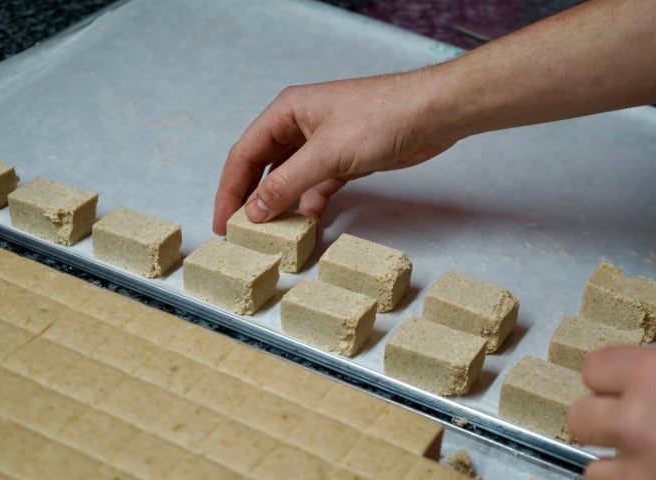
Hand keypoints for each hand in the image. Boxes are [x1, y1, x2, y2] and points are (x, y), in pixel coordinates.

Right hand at [212, 69, 460, 233]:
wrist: (433, 115)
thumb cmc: (382, 118)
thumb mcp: (328, 153)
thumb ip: (287, 182)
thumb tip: (253, 210)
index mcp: (287, 112)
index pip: (244, 154)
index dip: (229, 190)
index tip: (222, 222)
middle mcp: (300, 125)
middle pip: (263, 167)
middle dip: (250, 199)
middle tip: (239, 232)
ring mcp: (323, 143)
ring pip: (289, 179)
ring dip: (280, 204)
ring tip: (271, 234)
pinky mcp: (344, 160)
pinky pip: (316, 185)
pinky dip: (310, 204)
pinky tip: (308, 224)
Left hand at [568, 345, 655, 479]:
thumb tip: (641, 374)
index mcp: (655, 374)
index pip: (592, 367)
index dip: (609, 377)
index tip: (627, 384)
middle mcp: (635, 420)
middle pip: (579, 416)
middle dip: (601, 420)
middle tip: (635, 424)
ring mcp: (639, 469)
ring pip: (593, 469)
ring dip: (616, 463)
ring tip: (647, 457)